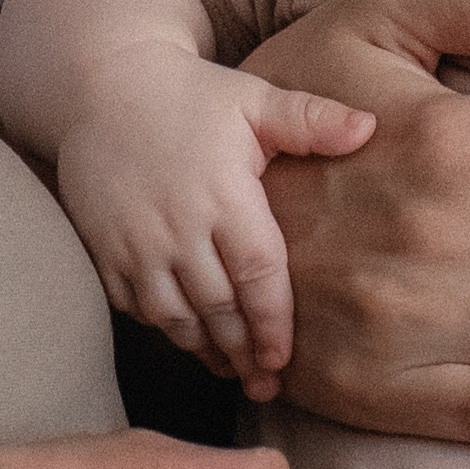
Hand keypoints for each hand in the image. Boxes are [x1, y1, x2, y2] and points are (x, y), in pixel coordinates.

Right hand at [58, 45, 374, 387]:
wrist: (100, 84)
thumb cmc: (189, 94)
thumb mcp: (252, 98)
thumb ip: (310, 119)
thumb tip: (370, 128)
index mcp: (223, 194)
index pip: (256, 276)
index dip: (273, 324)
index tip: (285, 360)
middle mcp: (177, 225)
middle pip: (218, 307)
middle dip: (244, 352)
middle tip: (265, 384)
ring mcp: (135, 242)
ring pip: (174, 316)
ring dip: (204, 348)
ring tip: (231, 370)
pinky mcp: (103, 248)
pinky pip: (134, 305)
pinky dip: (162, 328)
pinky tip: (187, 337)